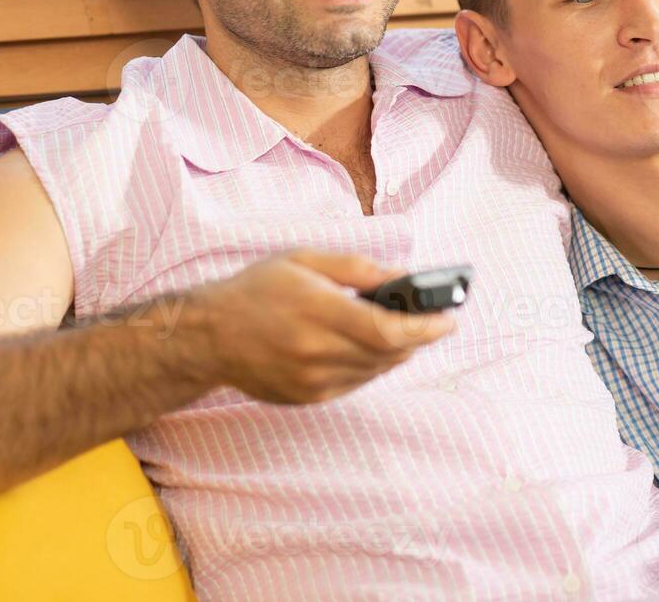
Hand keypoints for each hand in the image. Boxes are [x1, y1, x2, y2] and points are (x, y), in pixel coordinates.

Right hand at [189, 249, 456, 403]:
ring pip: (376, 371)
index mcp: (318, 312)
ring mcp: (313, 382)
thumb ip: (356, 268)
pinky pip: (356, 383)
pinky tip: (366, 346)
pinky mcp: (308, 398)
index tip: (450, 320)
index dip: (426, 328)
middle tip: (433, 320)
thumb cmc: (256, 290)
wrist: (208, 336)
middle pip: (390, 354)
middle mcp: (317, 353)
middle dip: (418, 337)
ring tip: (401, 328)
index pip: (389, 330)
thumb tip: (401, 277)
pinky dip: (371, 365)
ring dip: (397, 351)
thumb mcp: (304, 260)